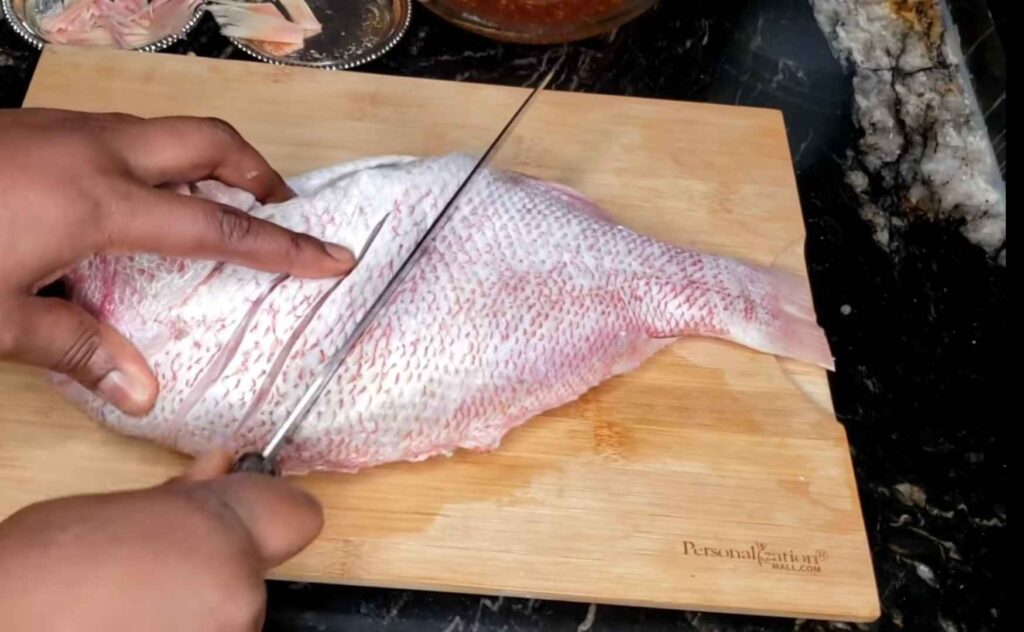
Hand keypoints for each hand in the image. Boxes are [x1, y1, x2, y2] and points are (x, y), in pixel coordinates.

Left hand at [0, 108, 354, 414]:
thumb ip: (76, 350)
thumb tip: (141, 392)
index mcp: (97, 202)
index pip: (218, 228)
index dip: (284, 246)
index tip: (332, 257)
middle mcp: (93, 151)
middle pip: (209, 141)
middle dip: (259, 172)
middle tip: (280, 212)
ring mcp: (63, 129)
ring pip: (165, 131)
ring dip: (207, 162)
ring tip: (216, 209)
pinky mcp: (36, 126)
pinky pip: (123, 133)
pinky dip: (157, 161)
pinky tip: (132, 203)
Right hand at [0, 451, 322, 630]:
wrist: (2, 629)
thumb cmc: (41, 571)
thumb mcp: (118, 510)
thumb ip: (183, 497)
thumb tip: (219, 470)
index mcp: (224, 537)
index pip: (296, 515)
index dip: (268, 510)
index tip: (249, 514)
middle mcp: (240, 595)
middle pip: (252, 569)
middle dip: (216, 564)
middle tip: (158, 568)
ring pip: (230, 611)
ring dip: (196, 607)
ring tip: (131, 607)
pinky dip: (180, 629)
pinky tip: (132, 625)